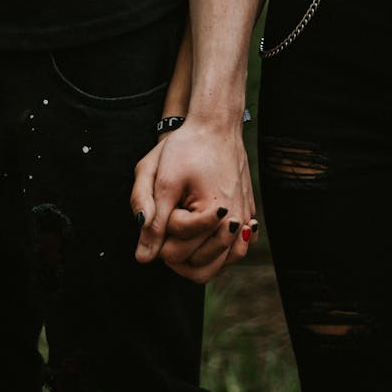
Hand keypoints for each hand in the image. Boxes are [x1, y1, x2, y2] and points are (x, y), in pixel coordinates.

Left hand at [131, 118, 256, 283]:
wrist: (215, 126)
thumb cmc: (186, 148)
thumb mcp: (162, 181)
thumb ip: (153, 221)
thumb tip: (143, 259)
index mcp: (215, 213)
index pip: (177, 252)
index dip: (159, 235)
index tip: (160, 209)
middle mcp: (236, 222)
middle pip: (200, 266)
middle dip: (178, 250)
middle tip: (168, 223)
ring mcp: (246, 219)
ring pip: (221, 265)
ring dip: (198, 259)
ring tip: (180, 237)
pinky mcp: (249, 214)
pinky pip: (236, 250)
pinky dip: (219, 253)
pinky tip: (203, 240)